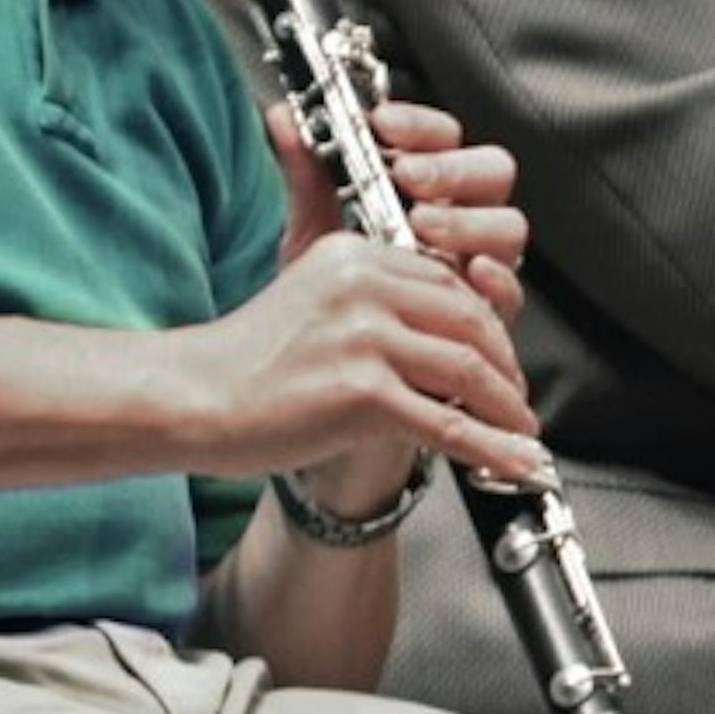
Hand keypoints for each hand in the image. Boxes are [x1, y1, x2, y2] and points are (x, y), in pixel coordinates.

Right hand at [189, 219, 543, 497]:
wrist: (193, 397)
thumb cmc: (246, 359)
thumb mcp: (305, 289)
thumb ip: (366, 293)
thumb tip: (432, 326)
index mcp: (354, 254)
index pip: (447, 280)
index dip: (486, 322)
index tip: (498, 352)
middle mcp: (364, 286)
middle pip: (470, 319)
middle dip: (506, 365)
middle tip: (517, 395)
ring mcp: (365, 338)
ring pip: (468, 370)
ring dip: (507, 408)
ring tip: (521, 430)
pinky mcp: (363, 392)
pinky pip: (448, 423)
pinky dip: (492, 446)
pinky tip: (512, 459)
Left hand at [271, 97, 527, 330]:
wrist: (332, 360)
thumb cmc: (333, 294)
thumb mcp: (315, 230)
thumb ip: (306, 175)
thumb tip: (280, 118)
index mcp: (428, 187)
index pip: (444, 137)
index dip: (420, 125)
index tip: (383, 124)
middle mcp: (462, 219)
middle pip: (491, 172)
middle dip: (451, 169)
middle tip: (409, 176)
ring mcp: (478, 263)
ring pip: (507, 226)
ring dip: (468, 219)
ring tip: (424, 223)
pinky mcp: (486, 313)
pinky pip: (510, 291)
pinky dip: (497, 278)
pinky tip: (471, 273)